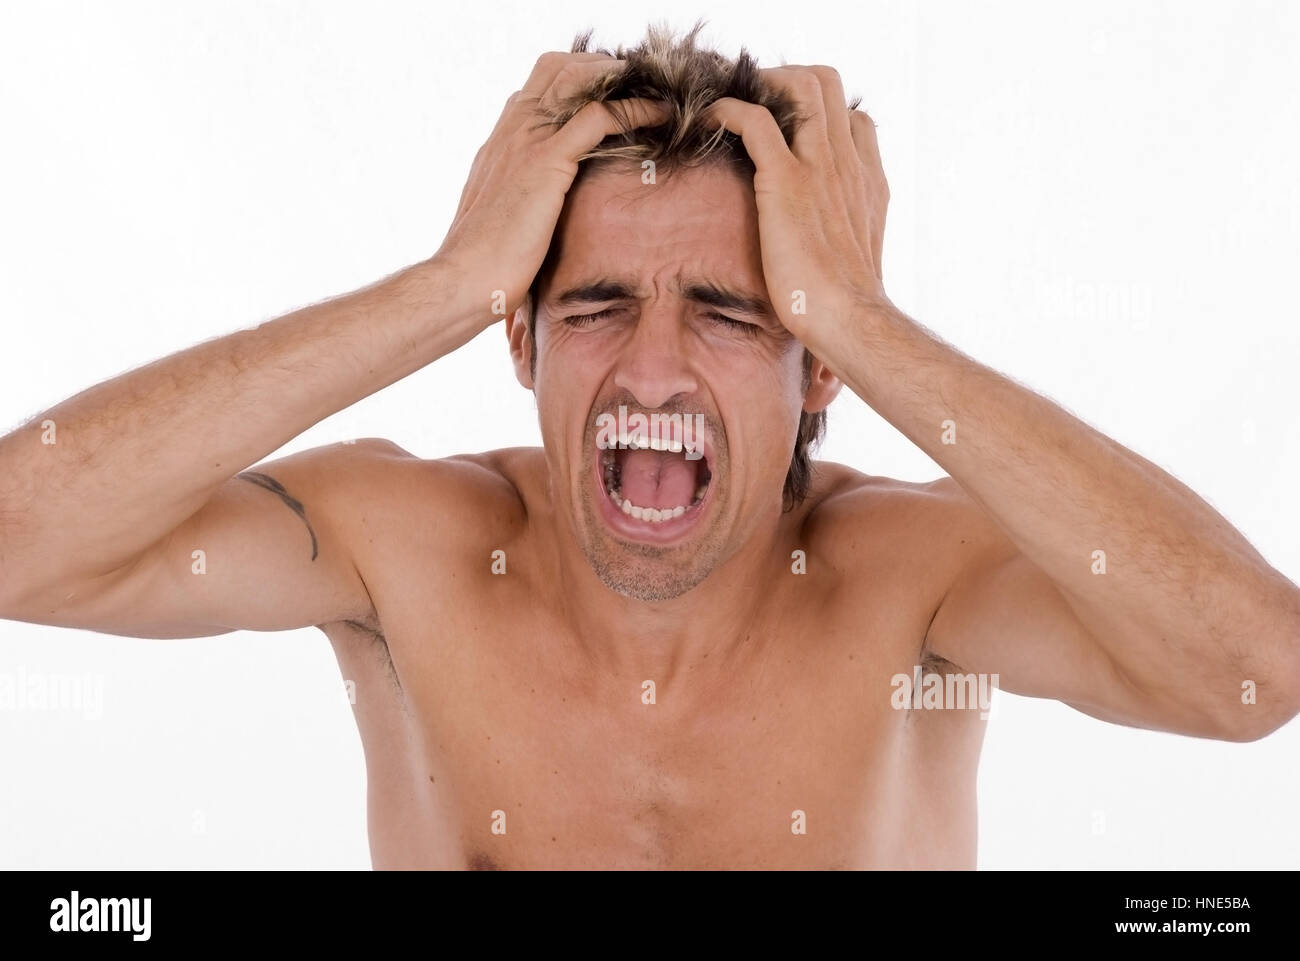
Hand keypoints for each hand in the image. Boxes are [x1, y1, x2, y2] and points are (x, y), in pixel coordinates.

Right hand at [434, 53, 668, 330]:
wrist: (464, 281)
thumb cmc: (484, 266)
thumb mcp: (504, 222)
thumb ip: (522, 204)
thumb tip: (543, 220)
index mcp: (500, 143)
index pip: (537, 86)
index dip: (576, 81)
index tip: (610, 95)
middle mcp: (511, 130)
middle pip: (556, 67)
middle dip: (600, 69)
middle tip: (638, 86)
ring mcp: (526, 141)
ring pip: (577, 78)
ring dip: (620, 80)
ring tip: (655, 91)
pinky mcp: (546, 161)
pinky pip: (598, 116)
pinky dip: (634, 109)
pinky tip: (661, 115)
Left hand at [703, 66, 890, 351]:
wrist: (849, 321)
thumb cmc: (846, 310)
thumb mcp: (854, 266)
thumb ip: (843, 244)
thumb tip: (825, 264)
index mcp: (867, 183)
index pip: (855, 120)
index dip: (819, 115)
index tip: (786, 130)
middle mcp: (849, 164)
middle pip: (828, 84)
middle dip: (786, 81)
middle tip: (753, 106)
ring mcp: (821, 167)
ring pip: (801, 84)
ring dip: (761, 84)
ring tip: (730, 105)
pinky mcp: (787, 181)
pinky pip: (754, 120)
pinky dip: (727, 110)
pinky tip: (708, 123)